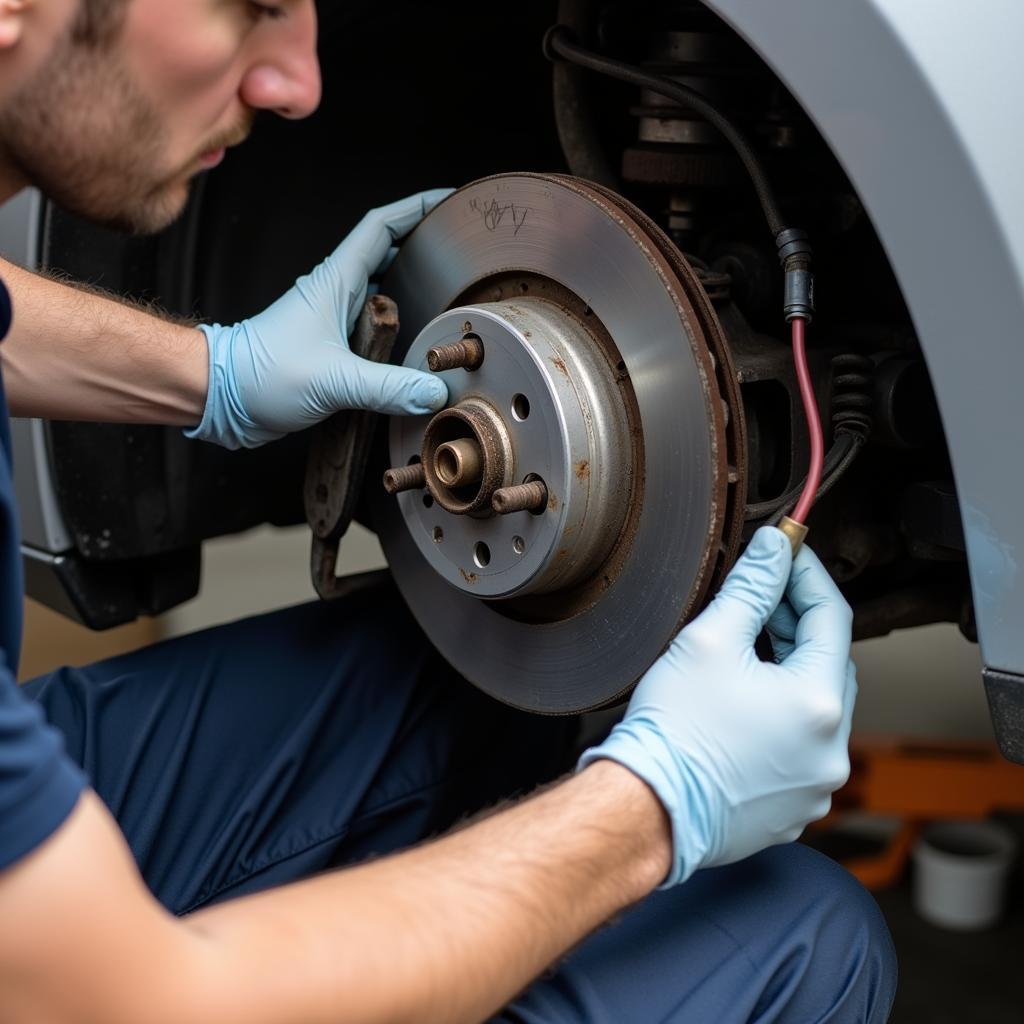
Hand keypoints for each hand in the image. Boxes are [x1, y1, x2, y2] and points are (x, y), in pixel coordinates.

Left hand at [187, 189, 452, 448]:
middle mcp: (338, 294)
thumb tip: (433, 391)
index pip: (382, 227)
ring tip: (452, 296)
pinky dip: (401, 330)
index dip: (417, 207)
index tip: (449, 200)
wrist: (223, 398)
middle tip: (464, 252)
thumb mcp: (333, 381)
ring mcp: (336, 320)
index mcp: (336, 282)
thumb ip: (388, 387)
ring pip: (386, 294)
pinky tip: (420, 345)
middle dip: (427, 248)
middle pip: (392, 256)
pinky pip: (377, 329)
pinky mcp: (335, 347)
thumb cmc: (261, 375)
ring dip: (415, 291)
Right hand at [578, 526, 856, 886]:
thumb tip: (774, 549)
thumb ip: (752, 587)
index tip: (788, 555)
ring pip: (816, 708)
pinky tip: (743, 708)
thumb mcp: (710, 640)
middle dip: (797, 625)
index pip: (832, 617)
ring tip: (746, 654)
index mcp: (819, 702)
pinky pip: (801, 748)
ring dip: (791, 674)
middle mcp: (832, 749)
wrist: (648, 807)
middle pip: (829, 664)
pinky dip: (782, 720)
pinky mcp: (795, 807)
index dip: (808, 577)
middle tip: (760, 600)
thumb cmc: (674, 731)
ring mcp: (816, 784)